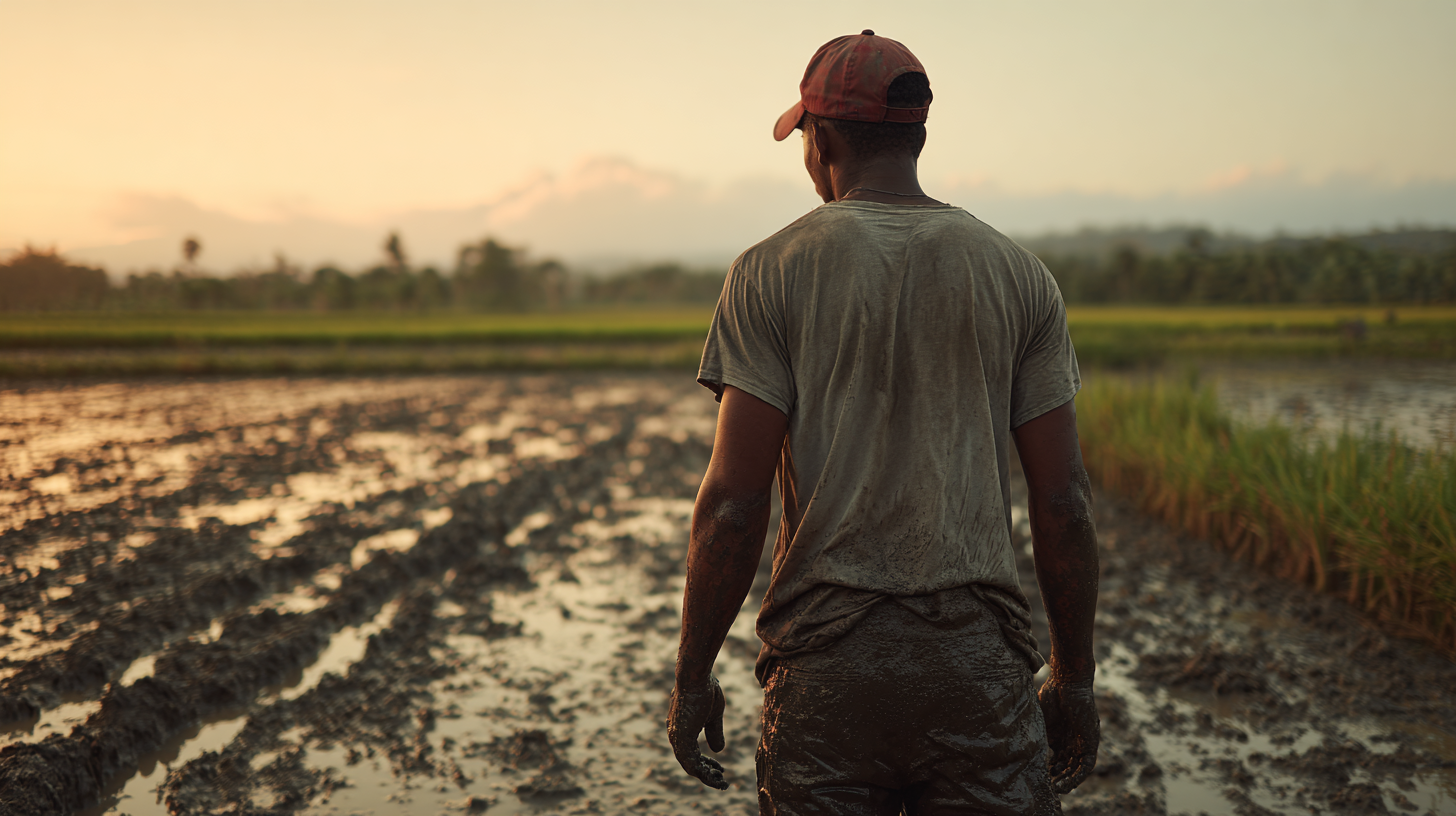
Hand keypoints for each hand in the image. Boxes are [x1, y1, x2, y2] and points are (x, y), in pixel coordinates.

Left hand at [666, 674, 727, 789]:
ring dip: (706, 777)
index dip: (706, 764)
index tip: (720, 769)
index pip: (692, 754)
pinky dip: (703, 773)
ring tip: (721, 782)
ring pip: (690, 767)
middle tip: (722, 781)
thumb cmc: (705, 690)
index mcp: (683, 729)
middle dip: (707, 774)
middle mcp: (676, 735)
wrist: (697, 677)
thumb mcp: (713, 715)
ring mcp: (677, 738)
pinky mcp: (681, 738)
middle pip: (690, 763)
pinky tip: (715, 777)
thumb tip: (718, 751)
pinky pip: (690, 764)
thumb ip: (713, 732)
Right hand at [1038, 677, 1098, 793]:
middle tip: (1049, 787)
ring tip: (1058, 790)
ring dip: (1068, 780)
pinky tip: (1068, 784)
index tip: (1041, 778)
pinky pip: (1086, 764)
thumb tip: (1022, 752)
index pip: (1056, 759)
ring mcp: (1082, 742)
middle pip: (1067, 765)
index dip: (1049, 770)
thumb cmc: (1050, 695)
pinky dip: (1078, 776)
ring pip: (1077, 768)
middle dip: (1058, 777)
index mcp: (1059, 736)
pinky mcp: (1091, 742)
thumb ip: (1036, 736)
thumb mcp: (1039, 720)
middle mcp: (1072, 741)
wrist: (1066, 682)